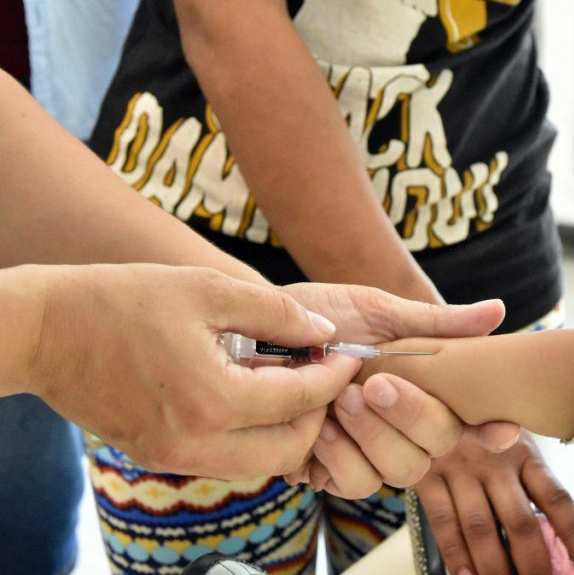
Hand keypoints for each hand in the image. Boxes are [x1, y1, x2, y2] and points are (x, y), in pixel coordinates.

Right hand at [25, 264, 353, 478]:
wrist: (45, 330)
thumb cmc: (123, 300)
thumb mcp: (210, 290)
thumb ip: (278, 313)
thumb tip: (325, 330)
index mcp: (212, 401)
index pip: (301, 401)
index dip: (335, 374)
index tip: (350, 351)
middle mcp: (196, 443)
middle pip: (291, 449)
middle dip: (320, 413)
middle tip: (325, 371)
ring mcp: (176, 457)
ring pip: (261, 462)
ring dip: (289, 428)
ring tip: (293, 379)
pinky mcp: (160, 456)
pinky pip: (228, 457)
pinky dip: (254, 433)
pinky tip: (256, 391)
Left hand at [279, 284, 519, 494]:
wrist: (259, 330)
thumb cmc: (325, 316)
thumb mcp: (379, 311)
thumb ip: (436, 322)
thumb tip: (498, 310)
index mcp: (426, 389)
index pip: (474, 419)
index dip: (492, 431)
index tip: (498, 431)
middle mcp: (405, 427)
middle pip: (436, 448)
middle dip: (409, 417)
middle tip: (372, 384)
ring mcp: (370, 452)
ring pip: (397, 473)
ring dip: (371, 437)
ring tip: (336, 401)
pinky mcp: (330, 470)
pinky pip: (351, 484)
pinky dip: (336, 456)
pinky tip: (316, 425)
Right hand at [413, 433, 573, 574]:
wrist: (428, 392)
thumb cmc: (481, 423)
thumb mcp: (512, 434)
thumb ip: (530, 473)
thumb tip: (558, 527)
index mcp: (524, 451)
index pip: (555, 497)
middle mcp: (494, 459)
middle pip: (519, 521)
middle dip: (534, 563)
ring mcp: (459, 468)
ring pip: (481, 528)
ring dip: (495, 568)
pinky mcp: (427, 476)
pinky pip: (444, 523)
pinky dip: (456, 555)